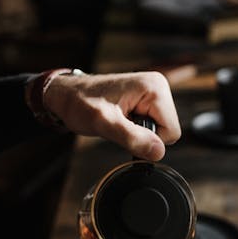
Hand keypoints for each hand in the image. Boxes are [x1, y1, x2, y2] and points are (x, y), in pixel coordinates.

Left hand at [42, 71, 180, 160]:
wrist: (65, 95)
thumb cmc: (79, 103)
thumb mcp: (103, 122)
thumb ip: (131, 137)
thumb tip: (158, 152)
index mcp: (154, 87)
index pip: (172, 131)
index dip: (148, 140)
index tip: (124, 130)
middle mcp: (157, 86)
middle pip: (168, 130)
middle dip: (143, 135)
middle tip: (118, 124)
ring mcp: (152, 92)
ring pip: (159, 130)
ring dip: (137, 133)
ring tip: (117, 120)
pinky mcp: (145, 100)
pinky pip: (150, 125)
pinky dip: (135, 128)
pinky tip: (120, 119)